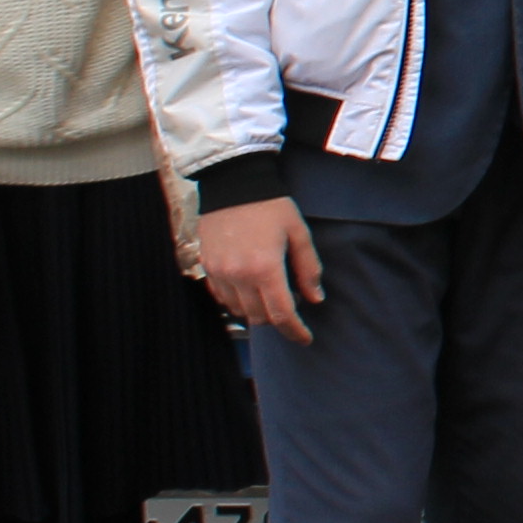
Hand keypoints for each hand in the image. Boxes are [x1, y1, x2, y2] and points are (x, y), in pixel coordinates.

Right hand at [203, 197, 326, 341]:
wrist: (233, 183)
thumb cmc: (271, 206)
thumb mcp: (299, 232)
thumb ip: (309, 268)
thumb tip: (315, 298)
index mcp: (265, 268)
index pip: (281, 313)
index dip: (295, 331)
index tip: (305, 338)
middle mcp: (238, 275)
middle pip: (259, 317)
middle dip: (278, 319)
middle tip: (291, 305)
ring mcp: (219, 272)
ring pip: (239, 310)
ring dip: (257, 311)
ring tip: (271, 294)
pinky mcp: (207, 266)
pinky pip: (221, 297)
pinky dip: (237, 301)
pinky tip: (250, 289)